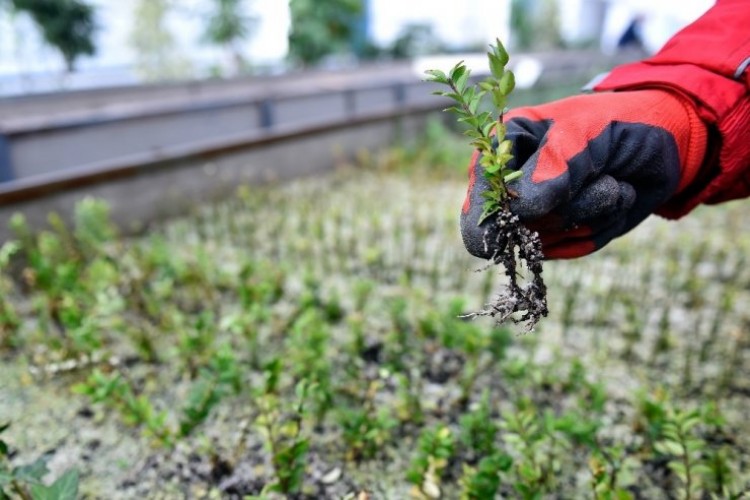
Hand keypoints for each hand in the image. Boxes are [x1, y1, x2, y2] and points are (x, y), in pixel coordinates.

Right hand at [460, 89, 707, 258]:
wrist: (666, 140)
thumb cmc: (618, 122)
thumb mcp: (586, 132)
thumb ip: (551, 167)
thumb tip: (519, 210)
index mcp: (501, 148)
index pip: (480, 197)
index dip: (506, 211)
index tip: (542, 203)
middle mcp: (511, 185)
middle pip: (516, 228)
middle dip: (566, 206)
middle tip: (599, 174)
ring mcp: (537, 213)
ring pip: (550, 239)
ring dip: (592, 212)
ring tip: (611, 180)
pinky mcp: (564, 234)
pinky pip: (575, 247)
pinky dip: (604, 225)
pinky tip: (615, 197)